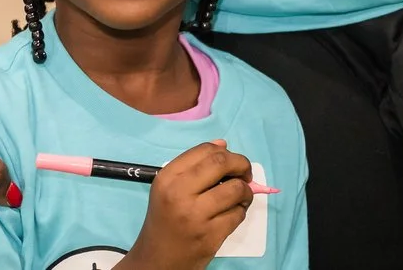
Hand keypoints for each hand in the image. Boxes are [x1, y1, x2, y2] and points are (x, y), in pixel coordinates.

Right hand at [129, 140, 257, 269]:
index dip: (226, 152)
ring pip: (236, 189)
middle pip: (222, 163)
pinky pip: (238, 214)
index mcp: (168, 178)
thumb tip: (223, 144)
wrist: (156, 260)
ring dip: (245, 191)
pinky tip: (232, 214)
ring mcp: (196, 216)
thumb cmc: (166, 220)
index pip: (205, 150)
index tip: (232, 162)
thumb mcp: (169, 189)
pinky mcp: (210, 236)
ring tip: (241, 196)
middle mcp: (179, 193)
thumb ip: (194, 165)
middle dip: (241, 164)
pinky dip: (241, 211)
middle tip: (245, 174)